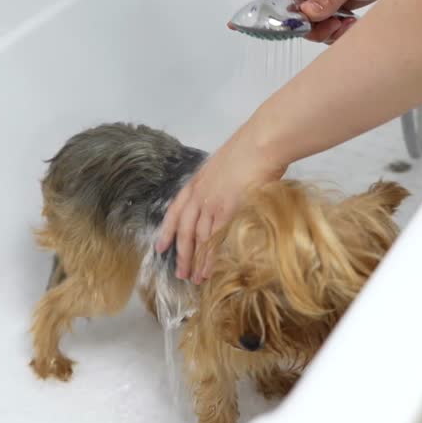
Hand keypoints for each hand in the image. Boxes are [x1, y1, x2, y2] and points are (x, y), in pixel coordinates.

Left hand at [155, 128, 286, 283]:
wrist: (261, 144)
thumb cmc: (250, 150)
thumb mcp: (226, 165)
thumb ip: (221, 182)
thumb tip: (227, 193)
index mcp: (197, 182)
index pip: (175, 210)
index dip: (167, 230)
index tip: (160, 246)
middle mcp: (200, 195)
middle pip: (184, 230)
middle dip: (180, 253)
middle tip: (179, 272)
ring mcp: (212, 204)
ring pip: (197, 239)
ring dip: (194, 260)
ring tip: (193, 279)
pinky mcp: (227, 212)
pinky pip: (213, 241)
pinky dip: (208, 259)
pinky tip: (206, 272)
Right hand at [267, 0, 410, 43]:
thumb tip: (307, 14)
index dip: (274, 15)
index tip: (282, 27)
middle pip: (293, 17)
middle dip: (312, 28)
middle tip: (332, 25)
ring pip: (310, 27)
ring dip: (327, 32)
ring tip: (345, 24)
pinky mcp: (332, 9)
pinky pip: (325, 28)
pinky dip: (337, 33)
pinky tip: (350, 24)